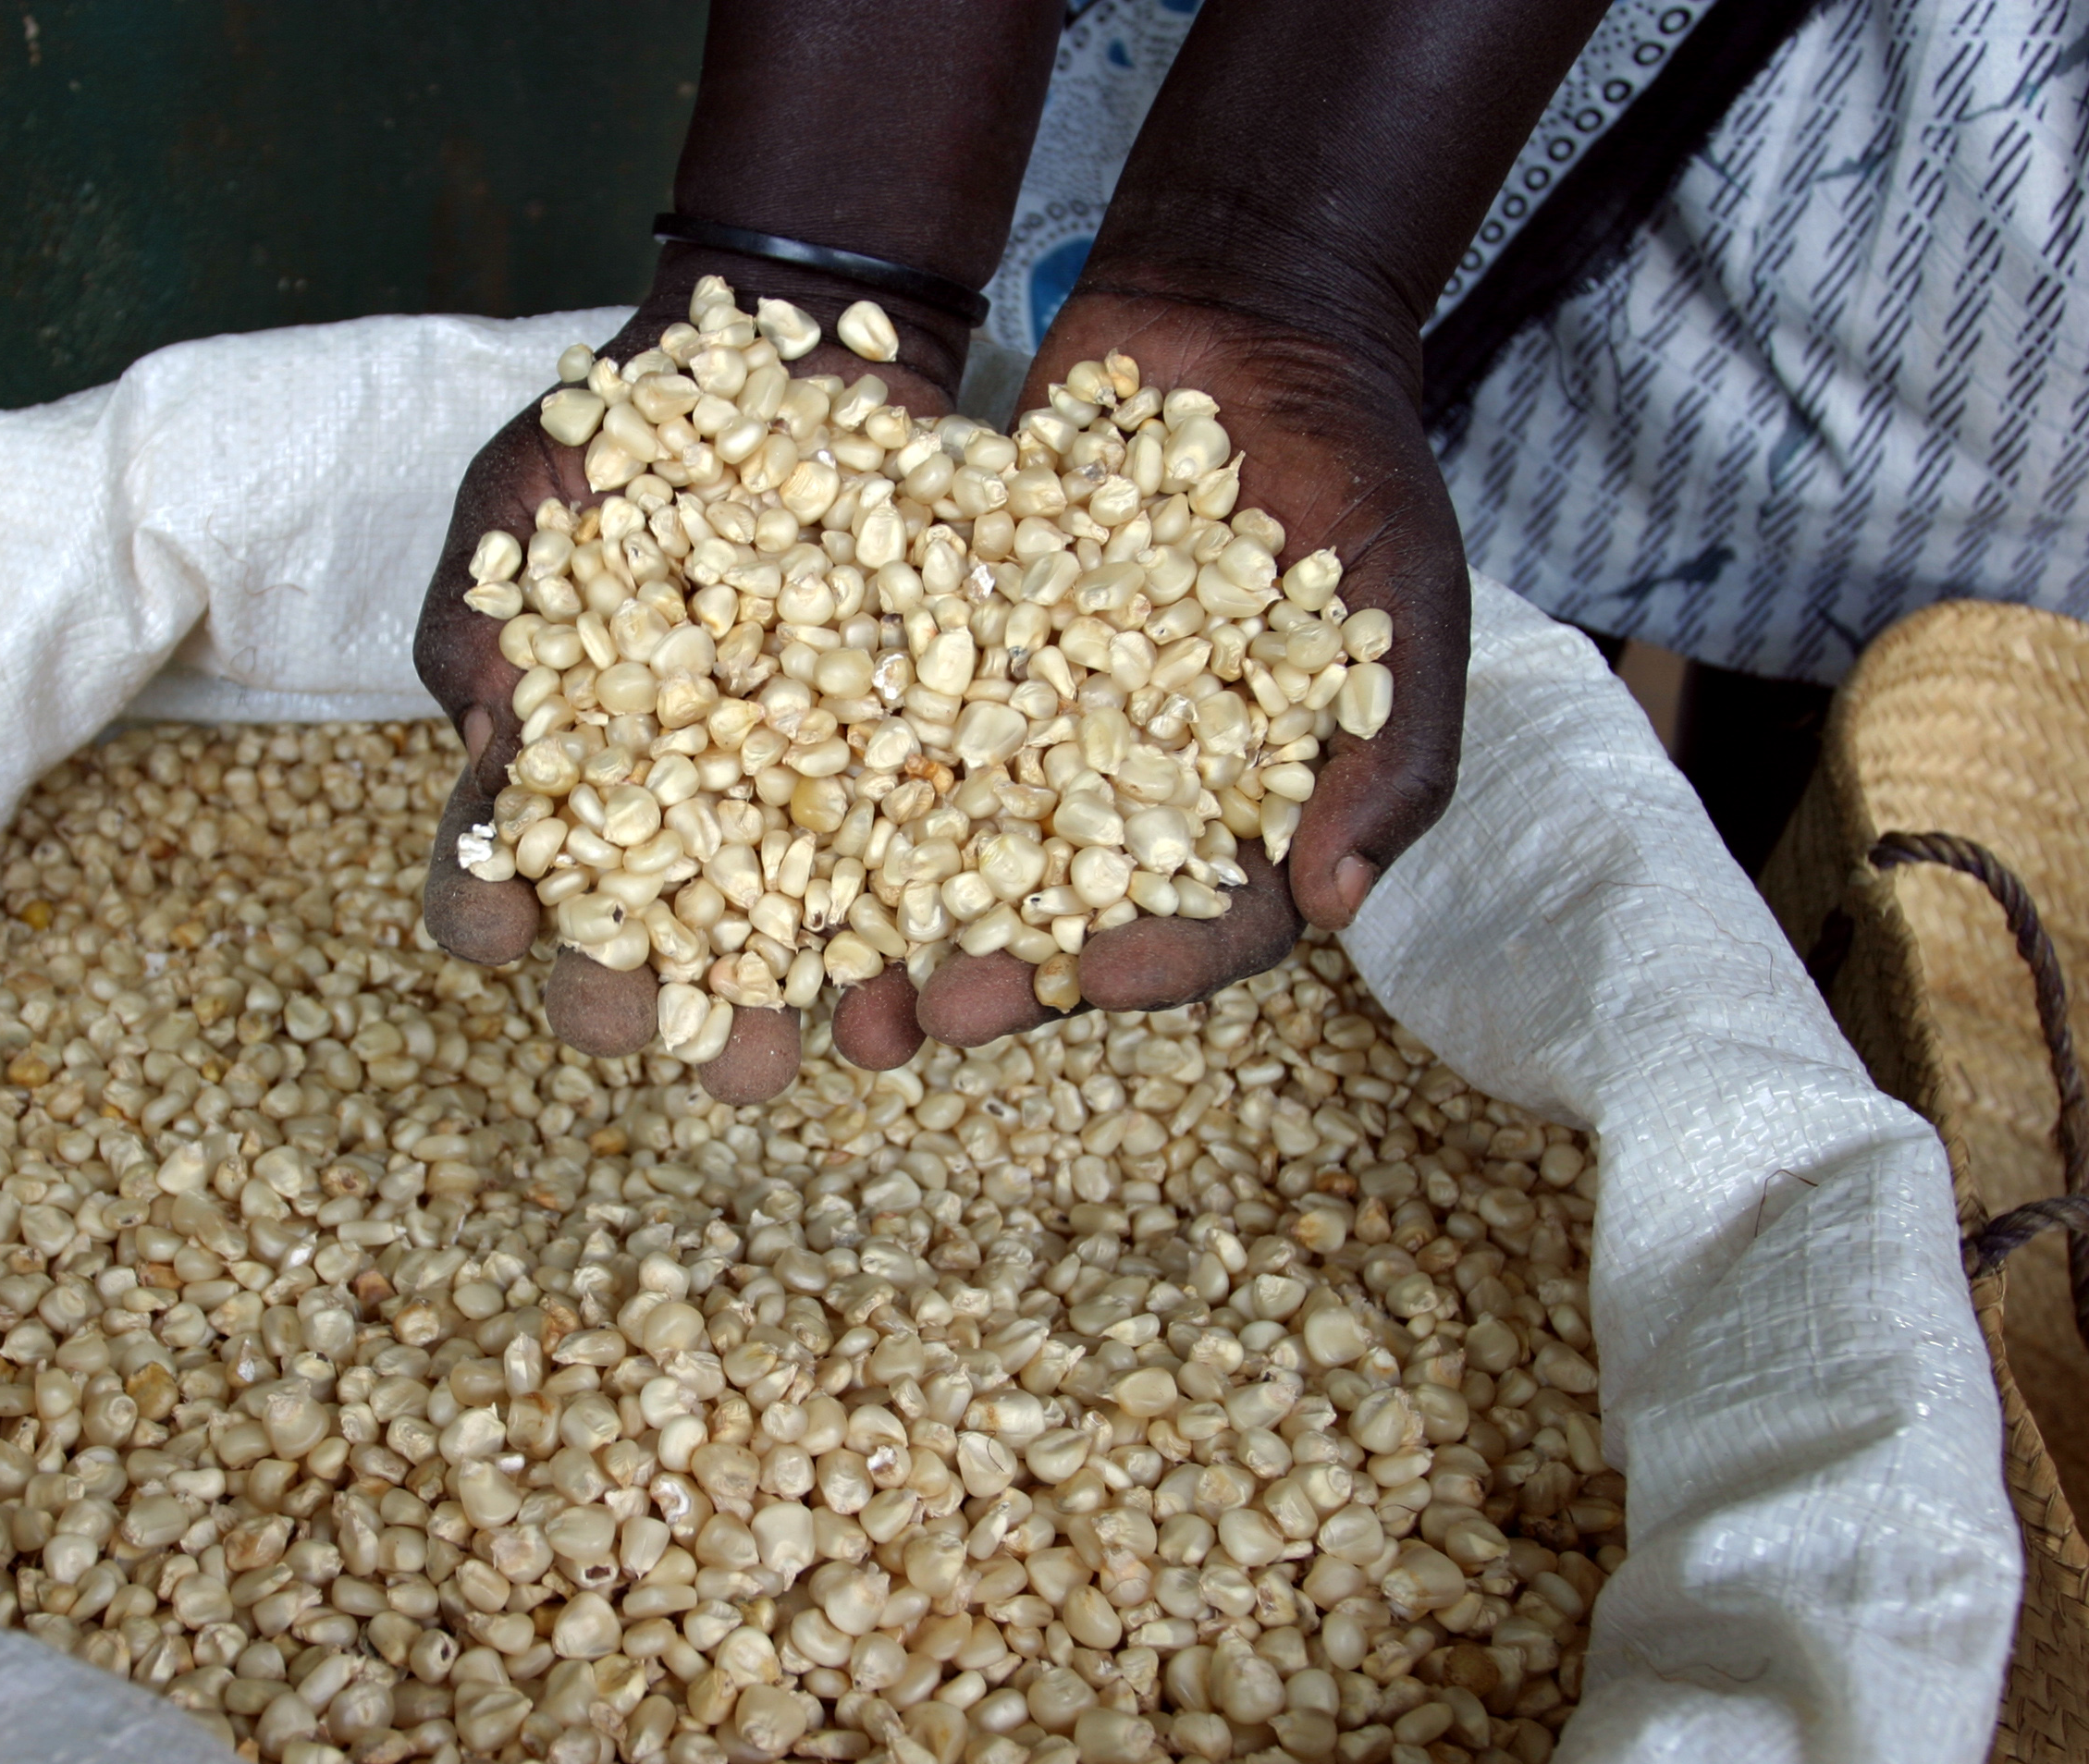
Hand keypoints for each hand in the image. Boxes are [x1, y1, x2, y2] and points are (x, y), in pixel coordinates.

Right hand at [413, 252, 968, 1104]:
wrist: (798, 347)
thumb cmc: (633, 430)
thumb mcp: (527, 495)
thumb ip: (486, 609)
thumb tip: (479, 725)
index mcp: (557, 765)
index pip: (491, 862)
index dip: (480, 907)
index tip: (492, 929)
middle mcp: (668, 811)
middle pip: (634, 941)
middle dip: (633, 1002)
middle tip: (644, 1034)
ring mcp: (788, 801)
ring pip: (776, 941)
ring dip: (774, 1014)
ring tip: (790, 1061)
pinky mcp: (903, 774)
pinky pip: (912, 877)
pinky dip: (915, 944)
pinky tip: (923, 994)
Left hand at [833, 286, 1467, 1061]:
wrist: (1240, 320)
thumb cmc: (1357, 462)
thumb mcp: (1407, 594)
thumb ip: (1394, 750)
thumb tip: (1341, 906)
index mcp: (1239, 807)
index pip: (1204, 919)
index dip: (1152, 963)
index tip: (1090, 987)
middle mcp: (1124, 786)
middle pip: (1055, 911)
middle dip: (989, 977)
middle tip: (916, 1029)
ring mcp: (1030, 721)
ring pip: (953, 842)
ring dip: (890, 921)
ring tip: (824, 984)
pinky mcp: (953, 649)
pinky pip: (889, 718)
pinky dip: (837, 768)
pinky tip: (771, 810)